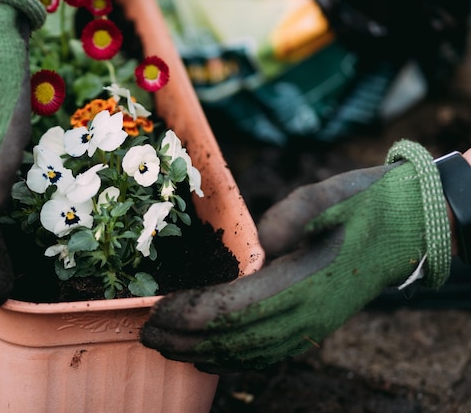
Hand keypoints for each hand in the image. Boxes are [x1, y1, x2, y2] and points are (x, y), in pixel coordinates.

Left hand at [141, 141, 451, 372]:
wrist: (408, 223)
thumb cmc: (364, 204)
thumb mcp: (327, 196)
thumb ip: (290, 218)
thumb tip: (258, 243)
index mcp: (305, 284)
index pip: (235, 309)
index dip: (192, 314)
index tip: (159, 311)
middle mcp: (306, 315)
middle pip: (234, 339)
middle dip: (186, 340)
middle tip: (147, 335)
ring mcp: (311, 325)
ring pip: (249, 352)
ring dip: (203, 353)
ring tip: (167, 349)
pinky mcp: (313, 324)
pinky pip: (267, 353)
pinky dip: (233, 359)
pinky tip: (209, 358)